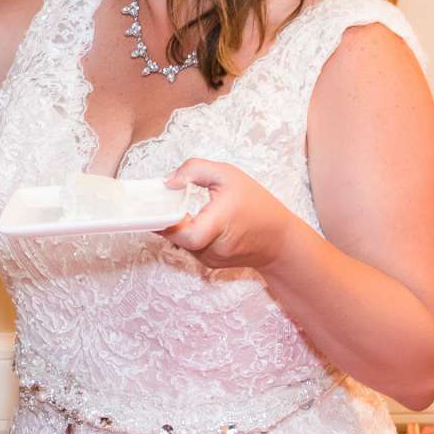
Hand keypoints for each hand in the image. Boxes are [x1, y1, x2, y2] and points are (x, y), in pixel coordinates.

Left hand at [159, 159, 300, 272]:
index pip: (185, 233)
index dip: (165, 222)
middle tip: (161, 202)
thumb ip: (194, 170)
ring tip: (178, 207)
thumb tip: (167, 182)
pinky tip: (193, 219)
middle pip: (178, 238)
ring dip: (178, 226)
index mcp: (219, 224)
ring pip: (182, 242)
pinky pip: (190, 246)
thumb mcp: (228, 175)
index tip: (153, 205)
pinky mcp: (210, 263)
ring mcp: (211, 259)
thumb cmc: (257, 204)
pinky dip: (188, 232)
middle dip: (167, 219)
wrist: (279, 240)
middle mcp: (213, 248)